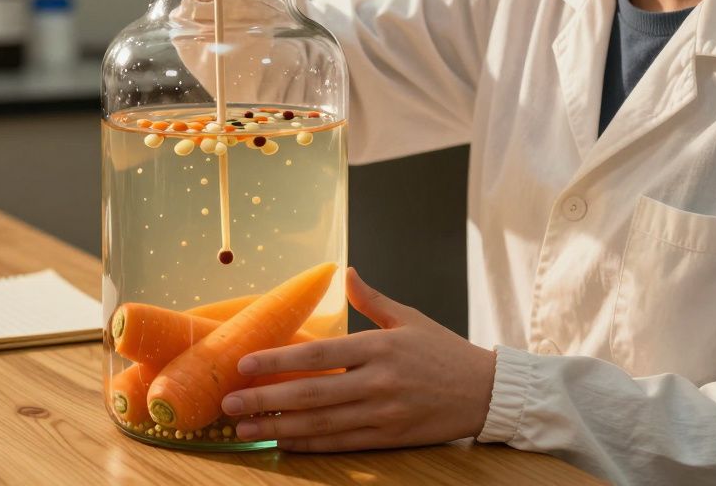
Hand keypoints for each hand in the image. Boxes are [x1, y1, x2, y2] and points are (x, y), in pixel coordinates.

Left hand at [219, 268, 496, 451]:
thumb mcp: (410, 318)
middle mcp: (379, 380)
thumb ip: (372, 300)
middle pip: (312, 392)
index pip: (319, 354)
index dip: (279, 361)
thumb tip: (345, 272)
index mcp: (380, 346)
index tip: (245, 364)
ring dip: (279, 427)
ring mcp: (384, 412)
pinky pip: (342, 443)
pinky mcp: (391, 437)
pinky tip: (283, 443)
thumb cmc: (444, 351)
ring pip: (322, 422)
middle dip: (266, 399)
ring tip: (245, 428)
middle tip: (230, 402)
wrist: (486, 391)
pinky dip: (310, 444)